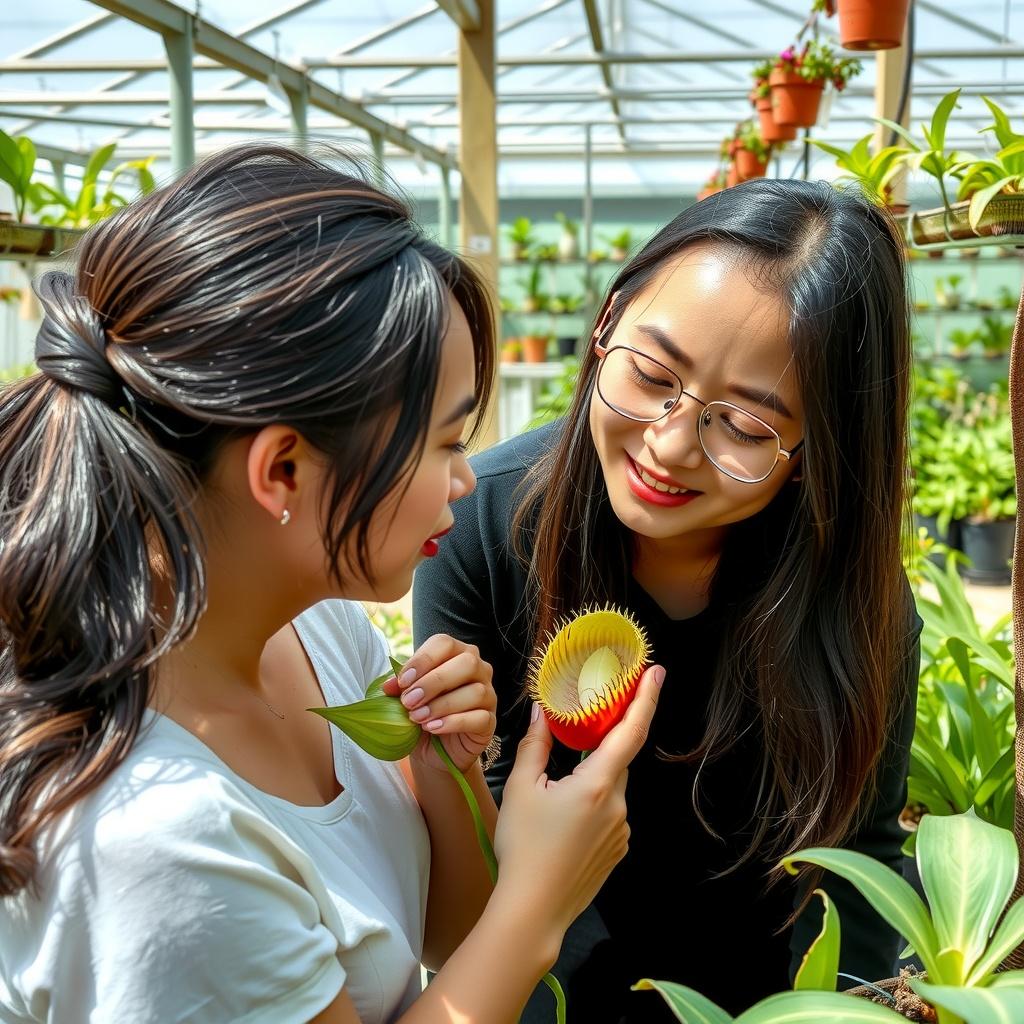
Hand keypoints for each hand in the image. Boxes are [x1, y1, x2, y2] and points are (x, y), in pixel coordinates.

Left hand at [382, 634, 496, 773]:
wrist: (434, 750)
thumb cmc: (422, 715)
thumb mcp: (407, 698)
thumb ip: (400, 688)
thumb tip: (389, 685)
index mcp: (457, 654)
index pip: (445, 643)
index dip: (423, 659)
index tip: (402, 681)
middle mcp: (478, 670)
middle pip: (466, 663)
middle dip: (434, 682)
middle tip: (409, 701)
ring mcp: (488, 695)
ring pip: (475, 691)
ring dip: (442, 704)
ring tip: (418, 718)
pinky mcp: (490, 722)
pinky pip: (479, 717)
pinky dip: (453, 722)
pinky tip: (433, 728)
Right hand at [491, 664, 664, 937]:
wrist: (532, 910)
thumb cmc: (523, 848)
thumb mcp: (520, 789)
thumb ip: (535, 745)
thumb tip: (541, 712)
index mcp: (597, 785)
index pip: (630, 731)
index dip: (645, 699)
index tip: (656, 673)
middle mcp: (618, 806)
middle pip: (615, 760)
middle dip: (600, 744)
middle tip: (582, 729)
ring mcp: (621, 831)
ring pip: (610, 789)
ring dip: (590, 779)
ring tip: (555, 794)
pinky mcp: (616, 851)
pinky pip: (609, 814)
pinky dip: (591, 805)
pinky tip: (563, 821)